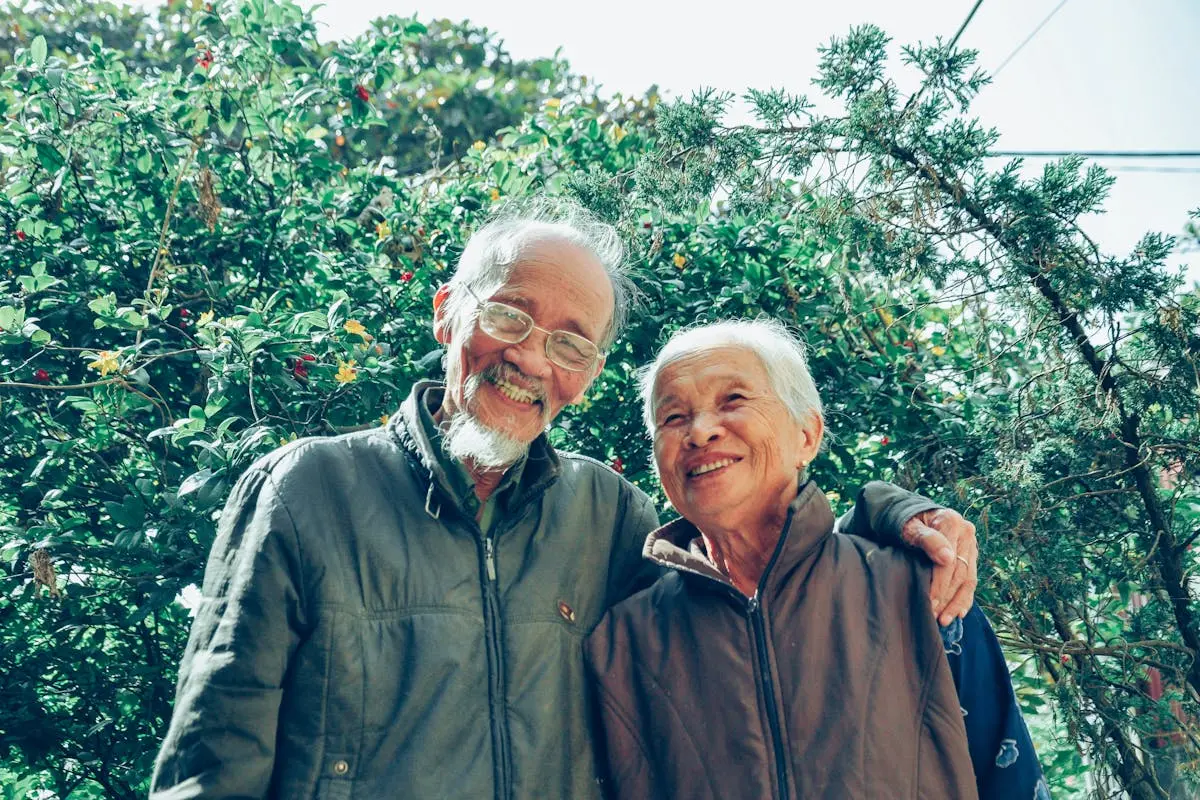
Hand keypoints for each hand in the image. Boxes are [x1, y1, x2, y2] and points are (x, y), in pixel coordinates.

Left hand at [901, 508, 977, 625]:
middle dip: (946, 597)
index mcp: (951, 522)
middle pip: (959, 572)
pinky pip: (971, 579)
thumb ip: (926, 539)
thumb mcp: (908, 526)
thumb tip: (947, 558)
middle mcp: (966, 532)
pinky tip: (959, 614)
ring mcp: (970, 544)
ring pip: (968, 579)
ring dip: (957, 602)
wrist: (911, 513)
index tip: (929, 603)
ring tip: (945, 620)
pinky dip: (965, 598)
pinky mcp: (970, 554)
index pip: (949, 562)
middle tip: (934, 616)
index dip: (939, 585)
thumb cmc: (904, 521)